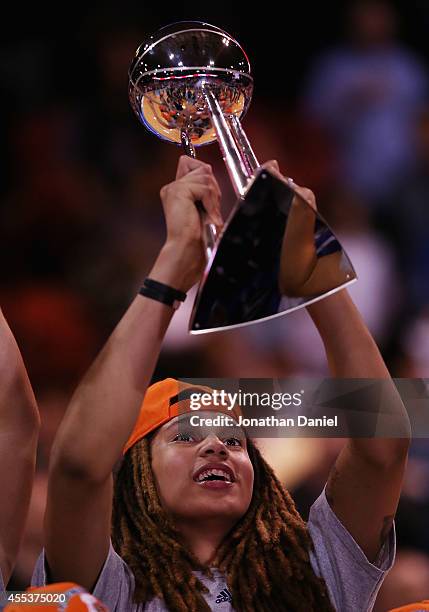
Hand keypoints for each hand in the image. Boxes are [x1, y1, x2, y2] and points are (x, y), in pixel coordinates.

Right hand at [159, 156, 222, 289]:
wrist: (187, 249)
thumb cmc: (197, 235)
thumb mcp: (203, 208)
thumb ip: (204, 189)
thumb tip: (208, 169)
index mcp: (176, 191)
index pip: (193, 164)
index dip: (207, 178)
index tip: (211, 200)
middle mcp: (172, 187)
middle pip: (203, 168)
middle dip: (213, 189)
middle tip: (211, 209)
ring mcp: (174, 188)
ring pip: (205, 176)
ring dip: (213, 197)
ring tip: (209, 214)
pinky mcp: (178, 191)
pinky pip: (204, 187)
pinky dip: (211, 202)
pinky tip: (207, 215)